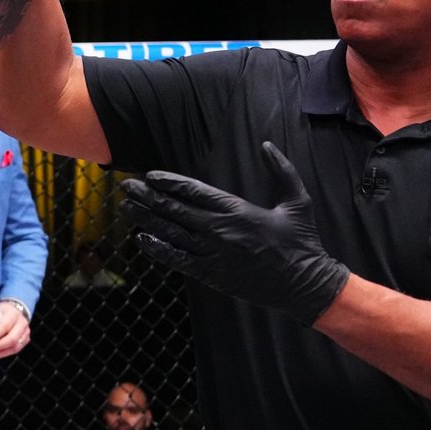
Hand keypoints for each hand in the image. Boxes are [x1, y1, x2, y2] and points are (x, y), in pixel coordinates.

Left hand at [0, 300, 31, 359]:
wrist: (14, 310)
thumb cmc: (2, 312)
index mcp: (13, 313)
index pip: (5, 325)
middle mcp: (22, 323)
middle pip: (12, 338)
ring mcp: (25, 332)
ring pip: (15, 347)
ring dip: (0, 352)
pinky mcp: (25, 340)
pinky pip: (15, 350)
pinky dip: (3, 354)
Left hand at [121, 142, 349, 324]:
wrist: (304, 284)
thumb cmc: (302, 241)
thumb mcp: (297, 200)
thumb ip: (281, 170)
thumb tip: (267, 145)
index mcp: (237, 210)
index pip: (193, 191)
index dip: (168, 182)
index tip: (149, 175)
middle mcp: (220, 230)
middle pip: (175, 210)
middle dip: (147, 197)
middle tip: (127, 186)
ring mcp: (213, 254)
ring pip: (171, 233)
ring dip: (146, 219)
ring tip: (126, 208)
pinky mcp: (211, 274)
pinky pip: (178, 260)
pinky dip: (158, 249)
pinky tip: (142, 239)